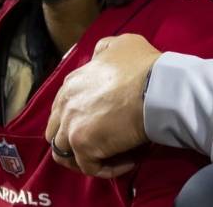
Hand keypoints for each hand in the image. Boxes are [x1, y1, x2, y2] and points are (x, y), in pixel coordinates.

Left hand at [45, 33, 161, 177]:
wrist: (156, 87)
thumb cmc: (143, 66)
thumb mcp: (120, 43)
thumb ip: (103, 50)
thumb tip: (98, 57)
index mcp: (71, 83)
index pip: (62, 108)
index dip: (79, 119)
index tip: (104, 123)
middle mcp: (65, 103)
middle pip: (56, 133)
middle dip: (74, 141)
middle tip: (101, 144)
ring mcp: (71, 125)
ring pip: (65, 154)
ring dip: (87, 158)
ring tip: (111, 156)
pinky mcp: (83, 145)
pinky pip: (90, 168)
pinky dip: (108, 169)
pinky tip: (128, 161)